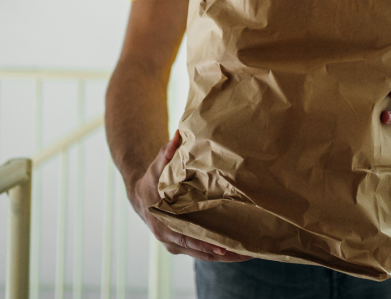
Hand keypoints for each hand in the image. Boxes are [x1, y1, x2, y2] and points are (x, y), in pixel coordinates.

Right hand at [128, 131, 250, 261]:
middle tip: (247, 252)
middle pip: (199, 251)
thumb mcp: (158, 166)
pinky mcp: (184, 244)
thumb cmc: (152, 180)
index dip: (203, 244)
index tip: (221, 248)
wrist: (141, 195)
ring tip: (249, 253)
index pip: (186, 237)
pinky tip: (239, 250)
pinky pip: (202, 251)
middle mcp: (169, 238)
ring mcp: (176, 244)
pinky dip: (219, 252)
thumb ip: (167, 152)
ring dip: (225, 255)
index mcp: (163, 223)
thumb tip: (178, 134)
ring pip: (203, 254)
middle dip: (223, 253)